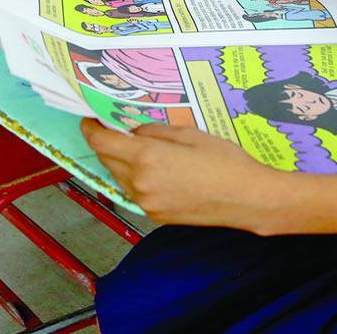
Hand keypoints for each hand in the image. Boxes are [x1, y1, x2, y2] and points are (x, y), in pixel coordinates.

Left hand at [80, 118, 281, 229]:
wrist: (247, 198)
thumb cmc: (224, 161)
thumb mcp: (189, 134)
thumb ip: (155, 131)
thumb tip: (134, 131)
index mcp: (147, 157)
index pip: (103, 142)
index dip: (90, 129)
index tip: (88, 120)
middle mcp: (140, 182)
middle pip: (107, 160)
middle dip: (107, 143)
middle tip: (115, 129)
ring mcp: (146, 203)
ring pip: (120, 177)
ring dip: (121, 162)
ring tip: (139, 149)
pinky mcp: (155, 216)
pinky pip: (135, 193)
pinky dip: (135, 179)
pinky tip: (154, 170)